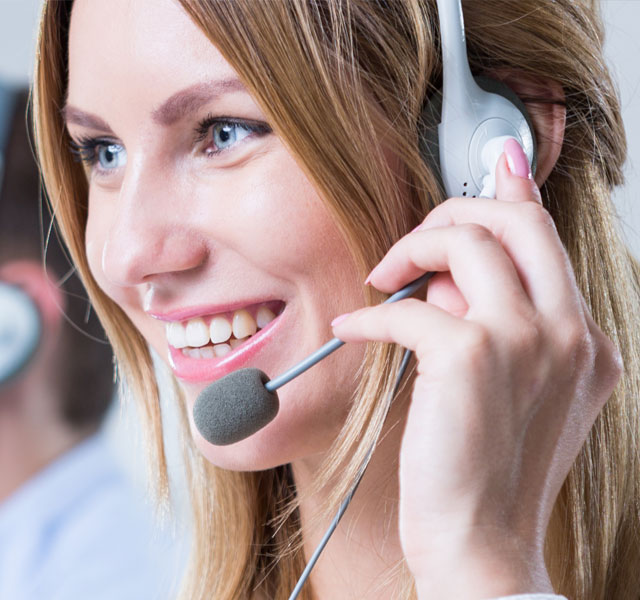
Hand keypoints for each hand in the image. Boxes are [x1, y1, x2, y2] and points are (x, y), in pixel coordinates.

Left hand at [330, 139, 621, 597]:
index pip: (551, 242)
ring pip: (469, 241)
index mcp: (589, 344)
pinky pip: (407, 308)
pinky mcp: (471, 358)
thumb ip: (501, 332)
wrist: (481, 543)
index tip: (497, 160)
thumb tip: (448, 279)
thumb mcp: (516, 396)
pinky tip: (351, 333)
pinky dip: (368, 316)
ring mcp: (528, 341)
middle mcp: (571, 334)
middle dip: (452, 215)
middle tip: (408, 250)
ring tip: (381, 284)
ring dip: (411, 250)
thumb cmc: (484, 477)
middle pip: (517, 222)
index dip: (516, 193)